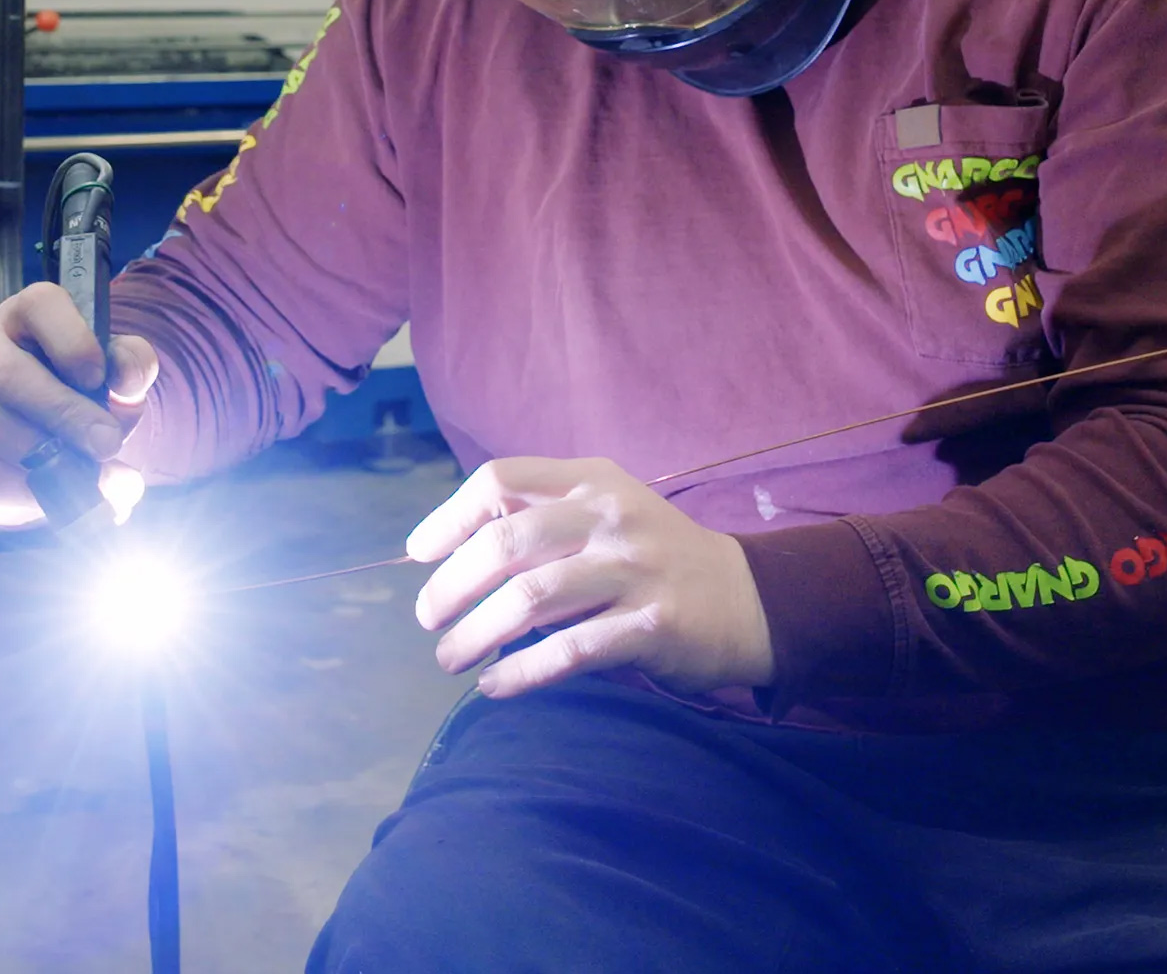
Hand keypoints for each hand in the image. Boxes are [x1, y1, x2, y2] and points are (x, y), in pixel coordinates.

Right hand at [0, 283, 159, 527]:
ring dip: (48, 463)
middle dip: (62, 415)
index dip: (72, 341)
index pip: (41, 305)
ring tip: (91, 477)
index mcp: (25, 315)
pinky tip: (55, 491)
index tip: (99, 378)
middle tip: (106, 444)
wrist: (53, 436)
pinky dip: (28, 496)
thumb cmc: (85, 390)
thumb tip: (127, 385)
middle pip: (6, 375)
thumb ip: (132, 367)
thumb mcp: (117, 373)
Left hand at [407, 457, 774, 699]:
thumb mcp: (605, 511)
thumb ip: (542, 518)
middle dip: (452, 586)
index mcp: (592, 479)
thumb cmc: (654, 556)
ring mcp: (635, 570)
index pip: (500, 480)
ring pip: (530, 600)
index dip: (448, 517)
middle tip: (428, 620)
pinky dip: (521, 673)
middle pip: (505, 543)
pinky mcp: (652, 626)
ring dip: (476, 634)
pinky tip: (496, 686)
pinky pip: (569, 652)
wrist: (748, 597)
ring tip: (451, 659)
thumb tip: (449, 556)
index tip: (418, 555)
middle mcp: (611, 516)